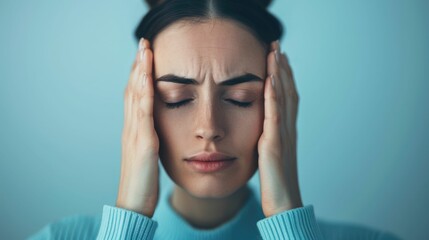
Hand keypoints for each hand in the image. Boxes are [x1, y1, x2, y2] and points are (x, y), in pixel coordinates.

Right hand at [116, 38, 159, 217]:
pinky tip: (147, 79)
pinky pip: (144, 114)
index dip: (139, 74)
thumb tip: (155, 128)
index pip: (135, 96)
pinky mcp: (143, 144)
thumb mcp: (147, 155)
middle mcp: (132, 128)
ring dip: (140, 72)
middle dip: (138, 65)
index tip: (145, 55)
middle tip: (144, 44)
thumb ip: (149, 138)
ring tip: (145, 51)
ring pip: (136, 97)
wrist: (133, 203)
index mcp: (134, 130)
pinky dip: (144, 94)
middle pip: (132, 90)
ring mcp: (135, 134)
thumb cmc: (142, 182)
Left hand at [258, 40, 302, 216]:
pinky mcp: (274, 144)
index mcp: (285, 129)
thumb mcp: (271, 153)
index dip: (283, 75)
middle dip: (282, 67)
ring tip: (275, 52)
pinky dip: (274, 96)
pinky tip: (270, 80)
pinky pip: (274, 115)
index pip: (285, 96)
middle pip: (287, 90)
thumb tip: (262, 127)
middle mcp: (287, 127)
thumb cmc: (276, 181)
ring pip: (283, 98)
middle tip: (277, 45)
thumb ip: (268, 137)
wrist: (283, 201)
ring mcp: (282, 134)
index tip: (277, 56)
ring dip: (279, 74)